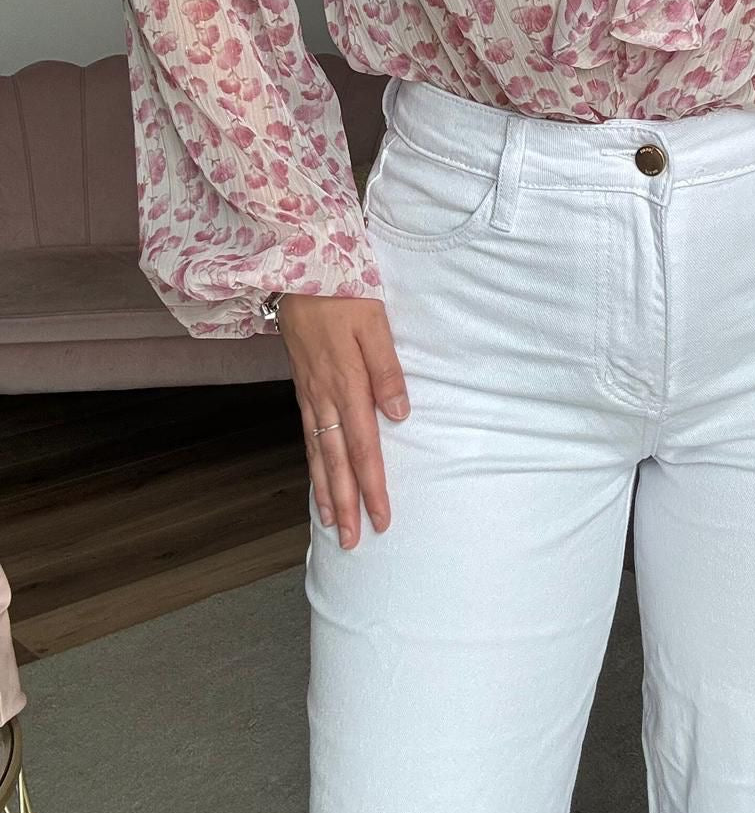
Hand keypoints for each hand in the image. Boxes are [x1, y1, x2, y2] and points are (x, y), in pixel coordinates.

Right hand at [276, 292, 410, 550]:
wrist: (296, 270)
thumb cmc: (344, 291)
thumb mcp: (375, 323)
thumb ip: (387, 369)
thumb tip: (399, 415)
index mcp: (347, 383)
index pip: (363, 447)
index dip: (372, 485)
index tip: (382, 518)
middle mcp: (325, 396)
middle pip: (336, 461)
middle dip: (346, 503)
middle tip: (355, 542)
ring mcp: (309, 393)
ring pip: (318, 453)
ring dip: (325, 491)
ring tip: (333, 525)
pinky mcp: (302, 386)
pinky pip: (306, 434)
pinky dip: (312, 463)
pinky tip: (317, 477)